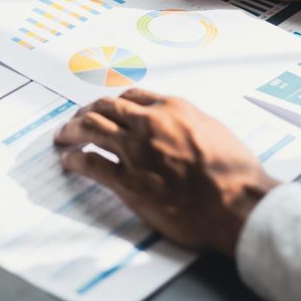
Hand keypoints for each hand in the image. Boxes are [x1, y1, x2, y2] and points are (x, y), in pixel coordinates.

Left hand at [54, 88, 278, 254]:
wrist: (238, 205)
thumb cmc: (235, 173)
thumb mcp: (214, 131)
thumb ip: (189, 122)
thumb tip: (177, 125)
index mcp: (172, 108)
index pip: (132, 96)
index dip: (113, 102)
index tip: (104, 108)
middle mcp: (149, 123)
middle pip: (105, 108)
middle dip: (85, 111)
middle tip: (74, 120)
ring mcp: (136, 151)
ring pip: (91, 128)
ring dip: (71, 130)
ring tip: (62, 136)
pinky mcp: (128, 182)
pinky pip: (91, 164)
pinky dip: (74, 159)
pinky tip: (68, 161)